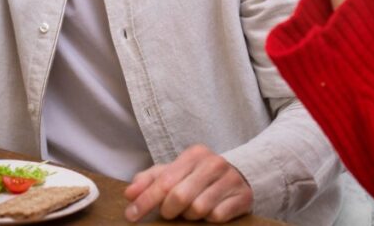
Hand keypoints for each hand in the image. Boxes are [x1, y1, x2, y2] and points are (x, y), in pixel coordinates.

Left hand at [123, 145, 251, 222]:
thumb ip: (150, 180)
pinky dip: (209, 219)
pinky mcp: (243, 196)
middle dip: (169, 210)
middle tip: (169, 213)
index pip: (164, 181)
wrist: (240, 175)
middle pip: (180, 197)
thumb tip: (129, 193)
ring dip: (190, 216)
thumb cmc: (199, 176)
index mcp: (194, 154)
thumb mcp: (175, 172)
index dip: (145, 200)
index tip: (131, 216)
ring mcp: (231, 179)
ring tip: (191, 210)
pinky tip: (210, 211)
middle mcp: (214, 163)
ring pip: (199, 209)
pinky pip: (218, 217)